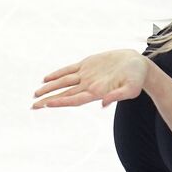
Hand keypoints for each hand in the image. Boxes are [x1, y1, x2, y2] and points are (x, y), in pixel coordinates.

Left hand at [32, 50, 148, 108]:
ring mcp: (86, 75)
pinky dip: (57, 74)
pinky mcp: (87, 65)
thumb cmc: (137, 79)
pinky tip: (46, 79)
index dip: (60, 102)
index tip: (47, 104)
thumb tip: (103, 104)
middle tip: (33, 106)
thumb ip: (118, 96)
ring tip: (35, 94)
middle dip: (48, 99)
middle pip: (64, 94)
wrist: (138, 65)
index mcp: (97, 92)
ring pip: (63, 82)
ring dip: (49, 88)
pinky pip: (68, 70)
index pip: (74, 99)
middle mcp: (89, 86)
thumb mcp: (131, 89)